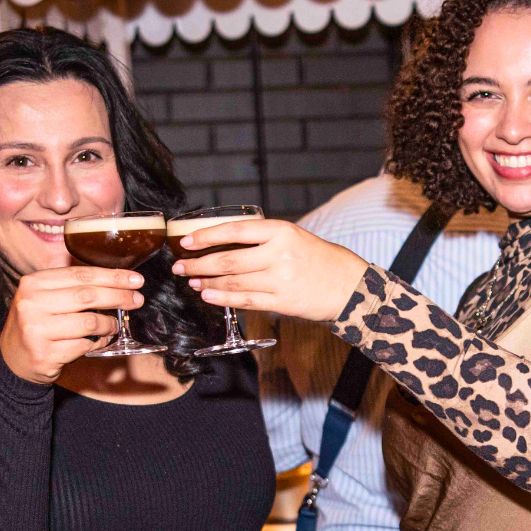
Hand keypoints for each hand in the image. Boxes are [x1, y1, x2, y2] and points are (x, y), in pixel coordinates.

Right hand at [0, 266, 144, 384]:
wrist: (13, 359)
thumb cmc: (38, 324)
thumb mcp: (45, 297)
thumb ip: (73, 287)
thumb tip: (118, 281)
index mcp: (33, 283)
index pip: (81, 275)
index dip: (112, 276)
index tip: (135, 279)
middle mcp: (31, 303)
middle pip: (88, 296)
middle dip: (119, 297)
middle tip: (137, 300)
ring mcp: (36, 329)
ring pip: (90, 322)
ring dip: (109, 324)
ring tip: (114, 325)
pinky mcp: (45, 353)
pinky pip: (85, 345)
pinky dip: (99, 342)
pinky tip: (100, 341)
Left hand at [171, 219, 367, 322]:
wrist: (350, 286)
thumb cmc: (321, 260)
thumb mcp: (294, 238)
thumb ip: (264, 239)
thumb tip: (224, 244)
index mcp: (281, 231)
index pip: (235, 230)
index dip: (206, 236)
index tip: (187, 241)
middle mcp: (279, 253)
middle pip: (228, 258)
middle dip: (198, 263)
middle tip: (180, 266)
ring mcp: (280, 279)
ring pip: (233, 281)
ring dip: (207, 281)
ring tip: (192, 281)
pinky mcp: (281, 301)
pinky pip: (244, 300)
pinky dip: (223, 298)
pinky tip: (208, 295)